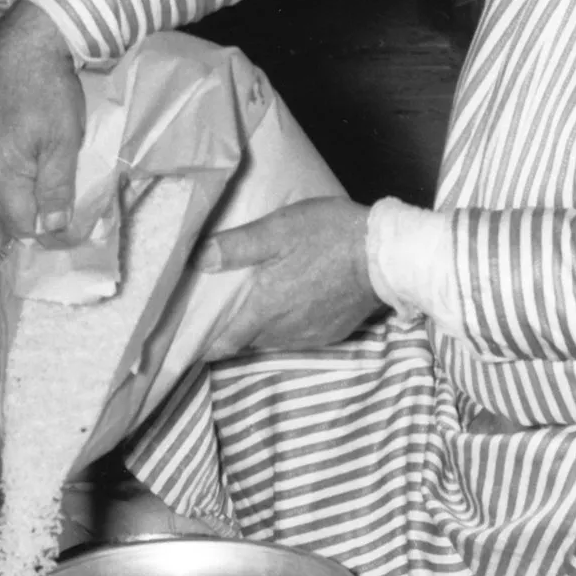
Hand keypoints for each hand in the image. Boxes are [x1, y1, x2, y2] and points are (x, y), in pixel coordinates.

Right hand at [0, 1, 85, 237]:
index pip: (22, 226)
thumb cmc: (48, 94)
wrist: (22, 46)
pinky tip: (34, 175)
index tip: (75, 230)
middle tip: (69, 217)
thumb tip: (53, 229)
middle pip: (7, 214)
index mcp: (0, 177)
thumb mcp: (63, 145)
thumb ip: (57, 190)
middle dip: (36, 220)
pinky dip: (16, 182)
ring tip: (54, 198)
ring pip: (0, 195)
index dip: (49, 233)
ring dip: (25, 202)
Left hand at [196, 197, 377, 353]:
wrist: (384, 254)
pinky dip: (291, 327)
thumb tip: (198, 259)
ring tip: (260, 309)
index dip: (205, 346)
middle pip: (248, 342)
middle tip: (225, 314)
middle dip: (234, 333)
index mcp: (265, 309)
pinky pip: (300, 337)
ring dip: (263, 330)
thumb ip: (237, 246)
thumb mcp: (279, 229)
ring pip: (274, 341)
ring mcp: (310, 335)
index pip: (225, 343)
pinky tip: (295, 307)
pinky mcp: (332, 334)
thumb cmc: (328, 236)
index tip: (191, 343)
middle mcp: (284, 331)